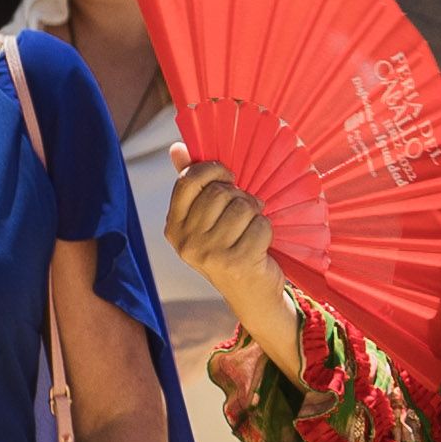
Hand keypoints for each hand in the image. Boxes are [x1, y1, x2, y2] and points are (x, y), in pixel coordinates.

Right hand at [166, 149, 286, 318]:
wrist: (251, 294)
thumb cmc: (230, 248)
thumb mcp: (207, 220)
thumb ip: (193, 185)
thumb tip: (177, 147)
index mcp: (174, 226)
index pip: (188, 181)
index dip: (213, 170)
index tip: (229, 176)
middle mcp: (186, 241)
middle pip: (220, 192)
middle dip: (240, 196)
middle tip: (245, 212)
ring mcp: (209, 253)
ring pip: (243, 206)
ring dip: (255, 213)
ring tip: (251, 228)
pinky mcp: (236, 261)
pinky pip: (260, 224)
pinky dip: (266, 230)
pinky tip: (259, 244)